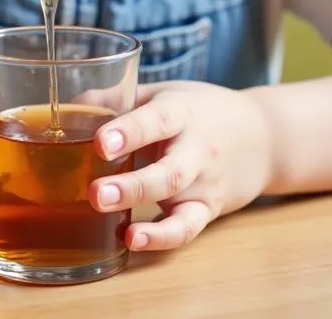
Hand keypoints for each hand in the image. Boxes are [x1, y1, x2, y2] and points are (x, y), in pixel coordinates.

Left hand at [88, 82, 273, 251]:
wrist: (264, 136)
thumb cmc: (200, 109)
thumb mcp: (162, 92)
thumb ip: (117, 98)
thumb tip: (68, 104)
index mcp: (182, 112)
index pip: (156, 120)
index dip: (128, 132)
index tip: (99, 143)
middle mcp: (197, 149)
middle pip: (168, 172)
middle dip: (131, 186)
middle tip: (95, 194)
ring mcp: (205, 182)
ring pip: (179, 203)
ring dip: (148, 218)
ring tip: (115, 224)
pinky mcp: (209, 208)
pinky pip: (188, 228)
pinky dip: (162, 237)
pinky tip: (132, 239)